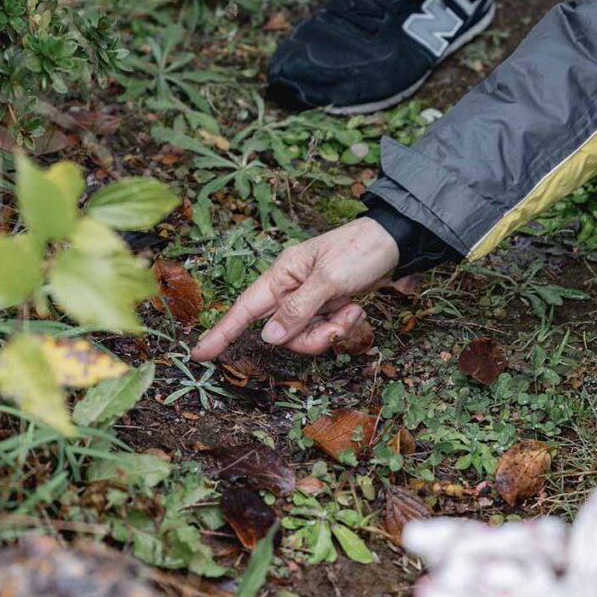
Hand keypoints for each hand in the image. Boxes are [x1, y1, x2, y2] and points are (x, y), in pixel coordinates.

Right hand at [191, 217, 399, 360]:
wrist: (395, 243)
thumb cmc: (360, 250)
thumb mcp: (329, 279)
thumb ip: (298, 309)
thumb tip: (268, 336)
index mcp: (281, 274)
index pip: (244, 308)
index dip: (222, 332)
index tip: (200, 353)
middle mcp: (289, 289)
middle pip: (281, 332)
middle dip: (310, 337)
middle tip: (338, 325)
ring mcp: (308, 300)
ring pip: (304, 336)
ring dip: (331, 331)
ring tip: (353, 311)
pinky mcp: (326, 308)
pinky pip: (322, 331)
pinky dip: (342, 326)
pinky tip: (357, 309)